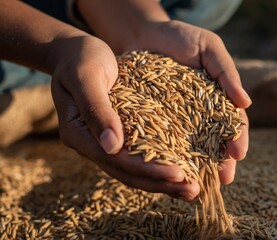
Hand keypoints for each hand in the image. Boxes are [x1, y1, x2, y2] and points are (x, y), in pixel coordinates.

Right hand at [48, 35, 198, 200]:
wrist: (74, 52)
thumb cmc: (80, 58)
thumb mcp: (86, 77)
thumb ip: (97, 110)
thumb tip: (112, 146)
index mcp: (79, 134)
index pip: (117, 160)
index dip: (149, 170)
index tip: (179, 175)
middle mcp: (91, 145)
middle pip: (128, 172)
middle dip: (161, 183)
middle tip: (193, 191)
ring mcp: (103, 143)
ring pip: (135, 170)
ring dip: (163, 181)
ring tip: (193, 188)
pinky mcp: (118, 135)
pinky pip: (140, 155)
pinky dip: (160, 164)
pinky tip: (183, 168)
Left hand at [121, 20, 251, 185]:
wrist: (144, 34)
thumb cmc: (181, 38)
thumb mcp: (209, 48)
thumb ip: (226, 72)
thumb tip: (245, 102)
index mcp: (219, 101)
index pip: (233, 124)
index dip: (238, 139)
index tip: (238, 153)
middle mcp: (201, 116)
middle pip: (215, 144)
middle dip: (221, 163)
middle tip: (224, 179)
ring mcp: (178, 122)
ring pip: (191, 150)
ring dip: (197, 169)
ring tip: (200, 186)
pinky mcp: (155, 123)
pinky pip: (163, 143)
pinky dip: (168, 159)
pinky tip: (169, 173)